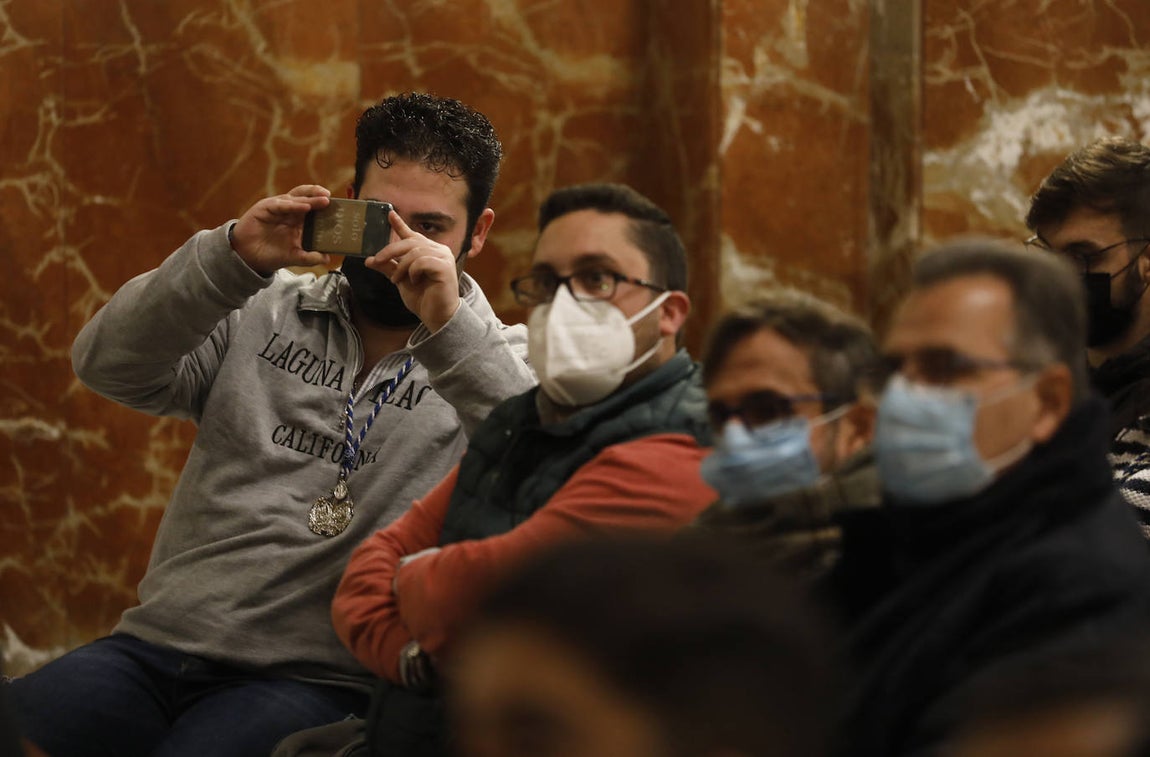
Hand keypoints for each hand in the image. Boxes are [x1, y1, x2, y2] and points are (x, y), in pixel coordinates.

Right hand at [230, 185, 332, 274]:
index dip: (325, 206)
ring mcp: (278, 208)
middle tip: (331, 199)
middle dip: (319, 197)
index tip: (340, 208)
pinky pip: (281, 204)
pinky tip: (304, 207)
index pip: (314, 208)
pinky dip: (293, 204)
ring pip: (296, 197)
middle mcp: (290, 211)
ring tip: (323, 200)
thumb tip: (327, 258)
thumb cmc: (271, 254)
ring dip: (310, 198)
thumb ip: (309, 257)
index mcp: (298, 220)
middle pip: (307, 198)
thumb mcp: (294, 257)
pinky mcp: (265, 208)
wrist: (248, 257)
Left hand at [365, 211, 461, 332]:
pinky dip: (412, 271)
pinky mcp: (444, 267)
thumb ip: (388, 268)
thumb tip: (369, 260)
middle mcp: (438, 250)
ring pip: (414, 252)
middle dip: (390, 250)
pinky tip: (414, 281)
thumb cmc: (423, 298)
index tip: (389, 214)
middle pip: (410, 242)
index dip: (400, 225)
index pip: (413, 236)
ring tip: (397, 280)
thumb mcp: (401, 280)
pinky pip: (421, 262)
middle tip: (377, 260)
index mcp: (429, 251)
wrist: (437, 317)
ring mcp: (443, 258)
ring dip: (401, 266)